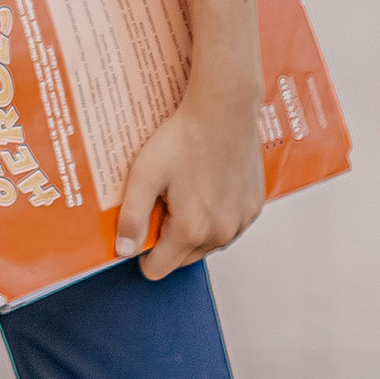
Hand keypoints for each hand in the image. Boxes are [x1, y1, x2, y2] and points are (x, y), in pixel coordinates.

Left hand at [117, 87, 265, 281]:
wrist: (224, 110)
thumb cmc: (185, 137)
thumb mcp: (144, 175)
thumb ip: (131, 217)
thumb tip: (124, 250)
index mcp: (191, 230)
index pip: (158, 268)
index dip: (143, 251)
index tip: (143, 224)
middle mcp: (221, 233)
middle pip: (184, 258)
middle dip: (170, 238)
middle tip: (165, 200)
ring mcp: (241, 222)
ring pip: (208, 243)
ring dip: (194, 228)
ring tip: (187, 189)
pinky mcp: (254, 208)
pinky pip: (229, 226)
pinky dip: (216, 215)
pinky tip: (207, 185)